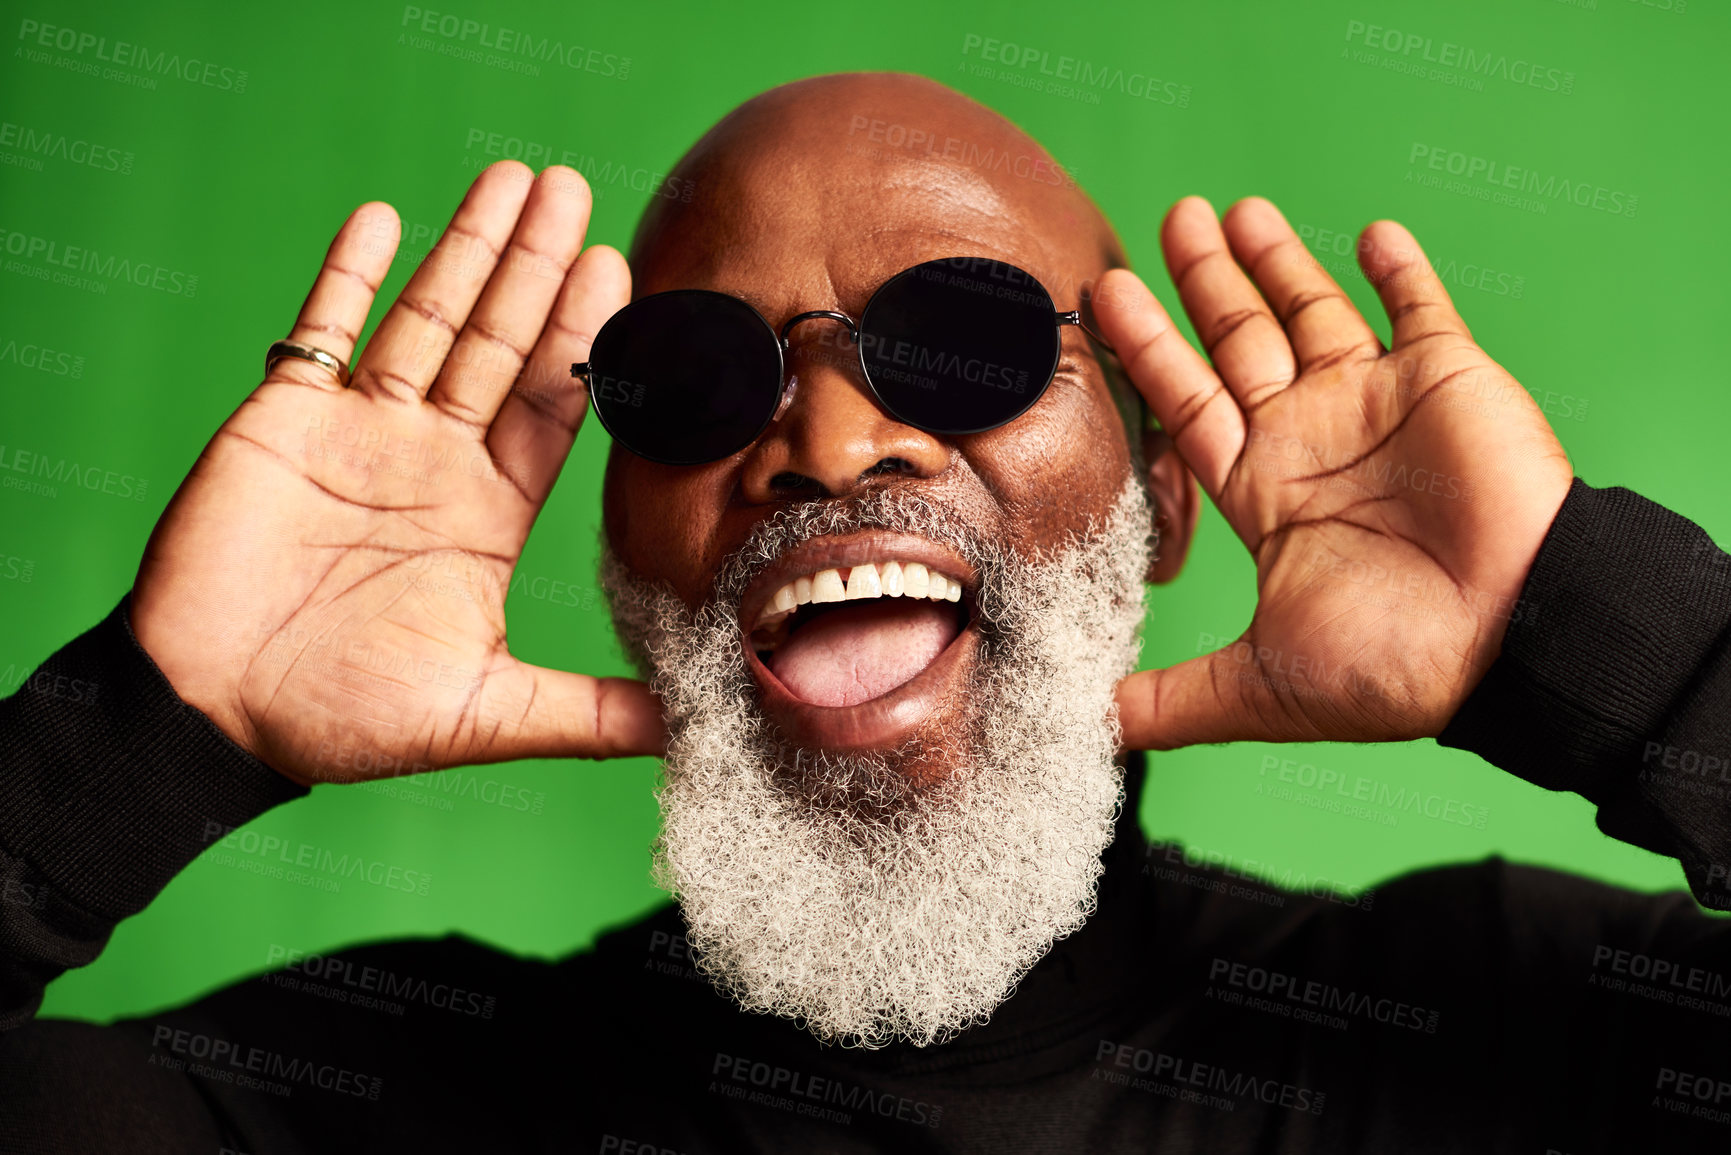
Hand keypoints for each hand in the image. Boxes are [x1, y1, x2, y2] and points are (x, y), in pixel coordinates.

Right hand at [131, 162, 664, 785]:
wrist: (215, 715)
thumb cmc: (345, 720)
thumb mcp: (486, 715)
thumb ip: (586, 713)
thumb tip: (688, 729)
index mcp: (487, 513)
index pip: (552, 406)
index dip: (584, 339)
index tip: (620, 271)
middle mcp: (435, 459)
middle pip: (500, 344)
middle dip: (537, 268)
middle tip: (576, 191)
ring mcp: (361, 432)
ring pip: (425, 322)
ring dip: (465, 249)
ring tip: (511, 179)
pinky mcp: (284, 420)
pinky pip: (320, 332)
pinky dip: (348, 276)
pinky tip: (385, 218)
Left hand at [1098, 197, 1573, 749]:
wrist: (1511, 646)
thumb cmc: (1393, 669)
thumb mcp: (1255, 688)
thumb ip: (1168, 699)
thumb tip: (1080, 725)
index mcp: (1264, 489)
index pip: (1185, 402)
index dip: (1145, 350)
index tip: (1105, 294)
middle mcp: (1311, 437)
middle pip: (1240, 340)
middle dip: (1202, 282)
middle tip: (1167, 220)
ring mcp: (1378, 403)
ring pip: (1313, 310)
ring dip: (1275, 260)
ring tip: (1230, 208)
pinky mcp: (1446, 379)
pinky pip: (1420, 307)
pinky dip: (1398, 269)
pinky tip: (1368, 232)